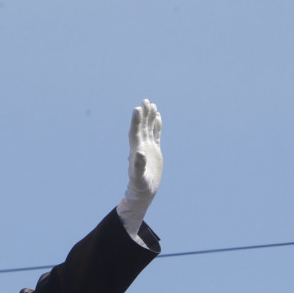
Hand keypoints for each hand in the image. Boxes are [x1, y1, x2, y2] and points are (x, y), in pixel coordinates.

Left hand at [116, 99, 162, 236]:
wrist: (144, 192)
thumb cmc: (140, 186)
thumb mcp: (139, 177)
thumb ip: (138, 165)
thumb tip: (138, 153)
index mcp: (136, 150)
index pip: (135, 132)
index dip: (136, 121)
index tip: (137, 109)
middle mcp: (141, 146)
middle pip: (141, 127)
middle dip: (143, 114)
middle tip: (145, 101)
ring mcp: (148, 147)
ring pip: (148, 129)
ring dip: (149, 117)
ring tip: (152, 104)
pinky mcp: (154, 151)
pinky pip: (155, 135)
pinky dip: (156, 126)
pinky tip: (158, 117)